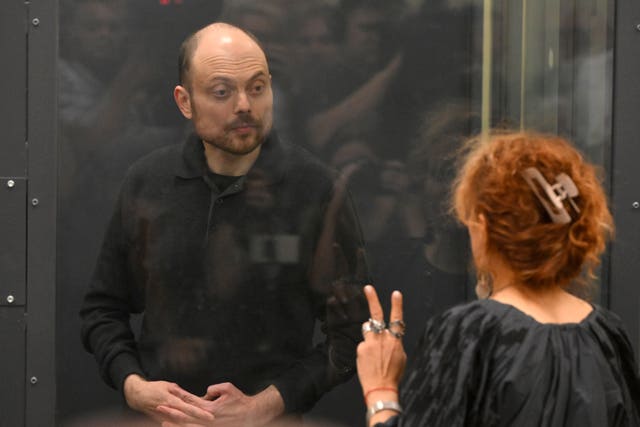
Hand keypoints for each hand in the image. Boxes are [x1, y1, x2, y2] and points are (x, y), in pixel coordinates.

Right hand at [123, 374, 213, 423]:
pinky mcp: (161, 422)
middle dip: (199, 422)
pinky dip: (183, 426)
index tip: (211, 416)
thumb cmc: (155, 388)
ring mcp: (164, 419)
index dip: (200, 413)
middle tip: (212, 423)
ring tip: (205, 425)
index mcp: (171, 400)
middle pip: (187, 419)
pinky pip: (174, 425)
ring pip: (181, 424)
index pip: (189, 408)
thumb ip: (182, 394)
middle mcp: (168, 411)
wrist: (137, 396)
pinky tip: (193, 425)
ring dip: (192, 425)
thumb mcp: (169, 386)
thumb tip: (195, 399)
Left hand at [159, 383, 284, 426]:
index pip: (190, 401)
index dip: (179, 396)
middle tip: (158, 408)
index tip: (168, 393)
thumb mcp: (228, 388)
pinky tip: (179, 426)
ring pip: (188, 426)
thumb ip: (214, 389)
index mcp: (210, 408)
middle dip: (171, 412)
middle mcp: (207, 420)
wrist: (251, 416)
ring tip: (163, 422)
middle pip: (185, 416)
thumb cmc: (240, 401)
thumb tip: (205, 392)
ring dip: (175, 424)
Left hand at [357, 285, 406, 398]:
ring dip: (370, 333)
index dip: (397, 305)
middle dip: (372, 299)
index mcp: (395, 340)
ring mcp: (370, 342)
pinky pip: (363, 344)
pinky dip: (365, 350)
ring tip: (374, 350)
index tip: (396, 293)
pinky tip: (368, 361)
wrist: (380, 388)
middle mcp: (382, 338)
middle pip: (376, 315)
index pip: (397, 318)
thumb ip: (394, 343)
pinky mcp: (360, 348)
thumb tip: (388, 336)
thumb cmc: (393, 374)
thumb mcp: (401, 356)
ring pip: (368, 329)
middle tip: (368, 288)